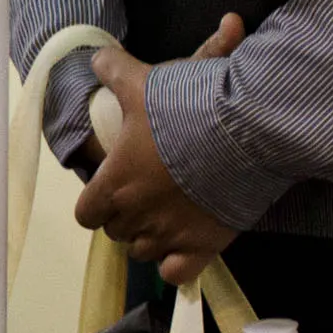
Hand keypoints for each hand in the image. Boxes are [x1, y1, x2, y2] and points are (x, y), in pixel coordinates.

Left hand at [73, 15, 245, 287]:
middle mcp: (138, 216)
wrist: (246, 132)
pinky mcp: (205, 246)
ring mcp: (172, 235)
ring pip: (145, 252)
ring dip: (150, 238)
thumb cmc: (185, 109)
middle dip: (126, 216)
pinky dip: (177, 264)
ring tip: (168, 217)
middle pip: (116, 233)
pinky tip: (186, 246)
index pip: (86, 214)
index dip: (96, 201)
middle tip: (146, 195)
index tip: (113, 187)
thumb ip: (113, 70)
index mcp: (114, 184)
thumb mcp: (143, 82)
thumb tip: (96, 58)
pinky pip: (177, 274)